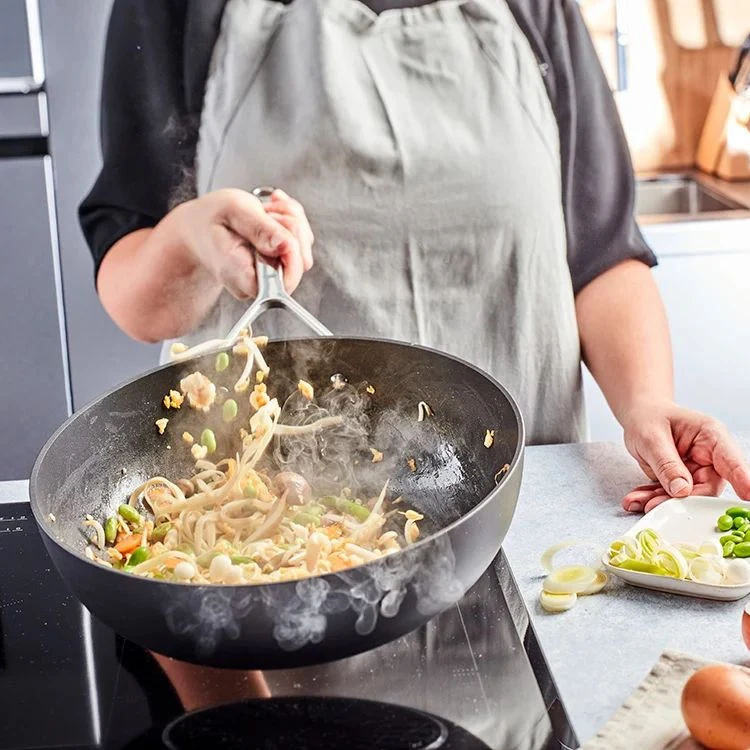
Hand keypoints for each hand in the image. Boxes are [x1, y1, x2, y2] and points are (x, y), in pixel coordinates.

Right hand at [172, 187, 313, 298]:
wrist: (200, 227)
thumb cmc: (210, 220)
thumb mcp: (232, 211)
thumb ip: (260, 228)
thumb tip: (286, 245)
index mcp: (242, 275)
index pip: (283, 282)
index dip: (291, 254)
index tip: (277, 225)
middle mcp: (259, 282)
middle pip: (300, 262)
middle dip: (290, 227)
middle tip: (265, 212)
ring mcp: (271, 275)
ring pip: (303, 248)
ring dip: (291, 220)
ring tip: (265, 211)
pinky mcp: (280, 263)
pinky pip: (301, 241)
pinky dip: (291, 220)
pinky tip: (270, 214)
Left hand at [621, 401, 749, 512]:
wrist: (640, 416)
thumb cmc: (649, 418)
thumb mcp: (651, 437)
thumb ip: (667, 464)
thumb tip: (682, 491)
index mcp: (711, 436)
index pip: (731, 462)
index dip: (742, 480)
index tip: (748, 495)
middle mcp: (709, 456)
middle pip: (708, 488)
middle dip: (682, 500)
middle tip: (655, 505)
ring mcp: (697, 471)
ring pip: (688, 497)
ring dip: (662, 501)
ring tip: (638, 501)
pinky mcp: (682, 481)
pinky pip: (671, 496)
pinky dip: (653, 498)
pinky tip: (637, 499)